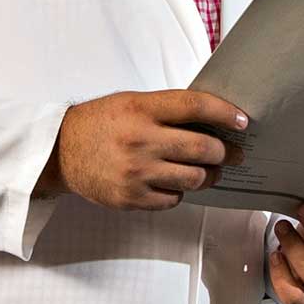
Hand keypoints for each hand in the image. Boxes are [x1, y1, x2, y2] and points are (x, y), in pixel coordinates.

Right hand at [37, 90, 246, 210]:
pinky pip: (174, 199)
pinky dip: (181, 192)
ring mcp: (136, 173)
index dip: (226, 113)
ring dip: (209, 175)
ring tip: (210, 171)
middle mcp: (140, 140)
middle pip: (203, 148)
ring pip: (194, 178)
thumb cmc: (100, 124)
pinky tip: (176, 183)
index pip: (195, 107)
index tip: (243, 121)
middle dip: (225, 152)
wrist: (60, 153)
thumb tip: (212, 119)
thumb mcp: (130, 103)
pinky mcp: (132, 198)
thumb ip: (166, 109)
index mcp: (141, 109)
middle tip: (231, 153)